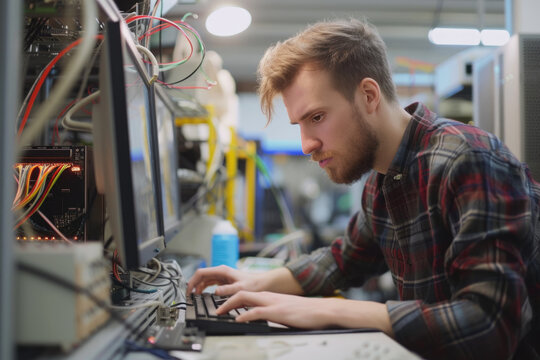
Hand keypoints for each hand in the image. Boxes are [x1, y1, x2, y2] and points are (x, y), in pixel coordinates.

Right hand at [186, 265, 262, 295]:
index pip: (201, 273)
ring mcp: (221, 276)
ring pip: (205, 280)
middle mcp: (220, 271)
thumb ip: (227, 290)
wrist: (261, 283)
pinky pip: (210, 283)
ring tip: (194, 297)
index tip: (188, 290)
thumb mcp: (240, 289)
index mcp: (222, 270)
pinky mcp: (223, 281)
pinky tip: (203, 295)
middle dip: (193, 285)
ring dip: (198, 287)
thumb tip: (215, 291)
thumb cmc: (253, 284)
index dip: (192, 281)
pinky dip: (204, 288)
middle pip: (201, 276)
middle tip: (189, 296)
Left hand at [216, 291, 393, 334]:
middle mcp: (269, 297)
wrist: (323, 310)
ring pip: (245, 299)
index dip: (232, 299)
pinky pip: (256, 312)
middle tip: (215, 308)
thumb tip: (262, 319)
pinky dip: (244, 315)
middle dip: (225, 300)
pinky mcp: (277, 312)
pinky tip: (238, 320)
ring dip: (229, 306)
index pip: (247, 294)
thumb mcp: (286, 311)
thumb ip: (273, 312)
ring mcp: (273, 303)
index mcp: (270, 297)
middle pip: (241, 293)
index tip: (222, 305)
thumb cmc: (306, 312)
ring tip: (219, 312)